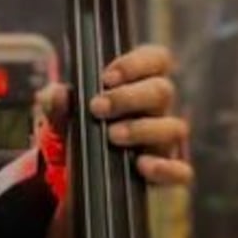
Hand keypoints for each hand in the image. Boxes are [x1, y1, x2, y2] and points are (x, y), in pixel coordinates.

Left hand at [37, 44, 190, 237]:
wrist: (71, 178)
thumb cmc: (77, 134)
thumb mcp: (62, 117)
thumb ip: (57, 104)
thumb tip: (57, 94)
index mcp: (138, 86)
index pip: (157, 59)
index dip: (137, 63)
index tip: (107, 77)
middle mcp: (156, 111)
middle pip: (162, 91)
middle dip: (129, 97)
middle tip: (97, 108)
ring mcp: (163, 142)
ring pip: (174, 127)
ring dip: (142, 128)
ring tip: (112, 135)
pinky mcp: (165, 174)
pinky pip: (181, 171)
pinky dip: (165, 167)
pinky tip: (142, 165)